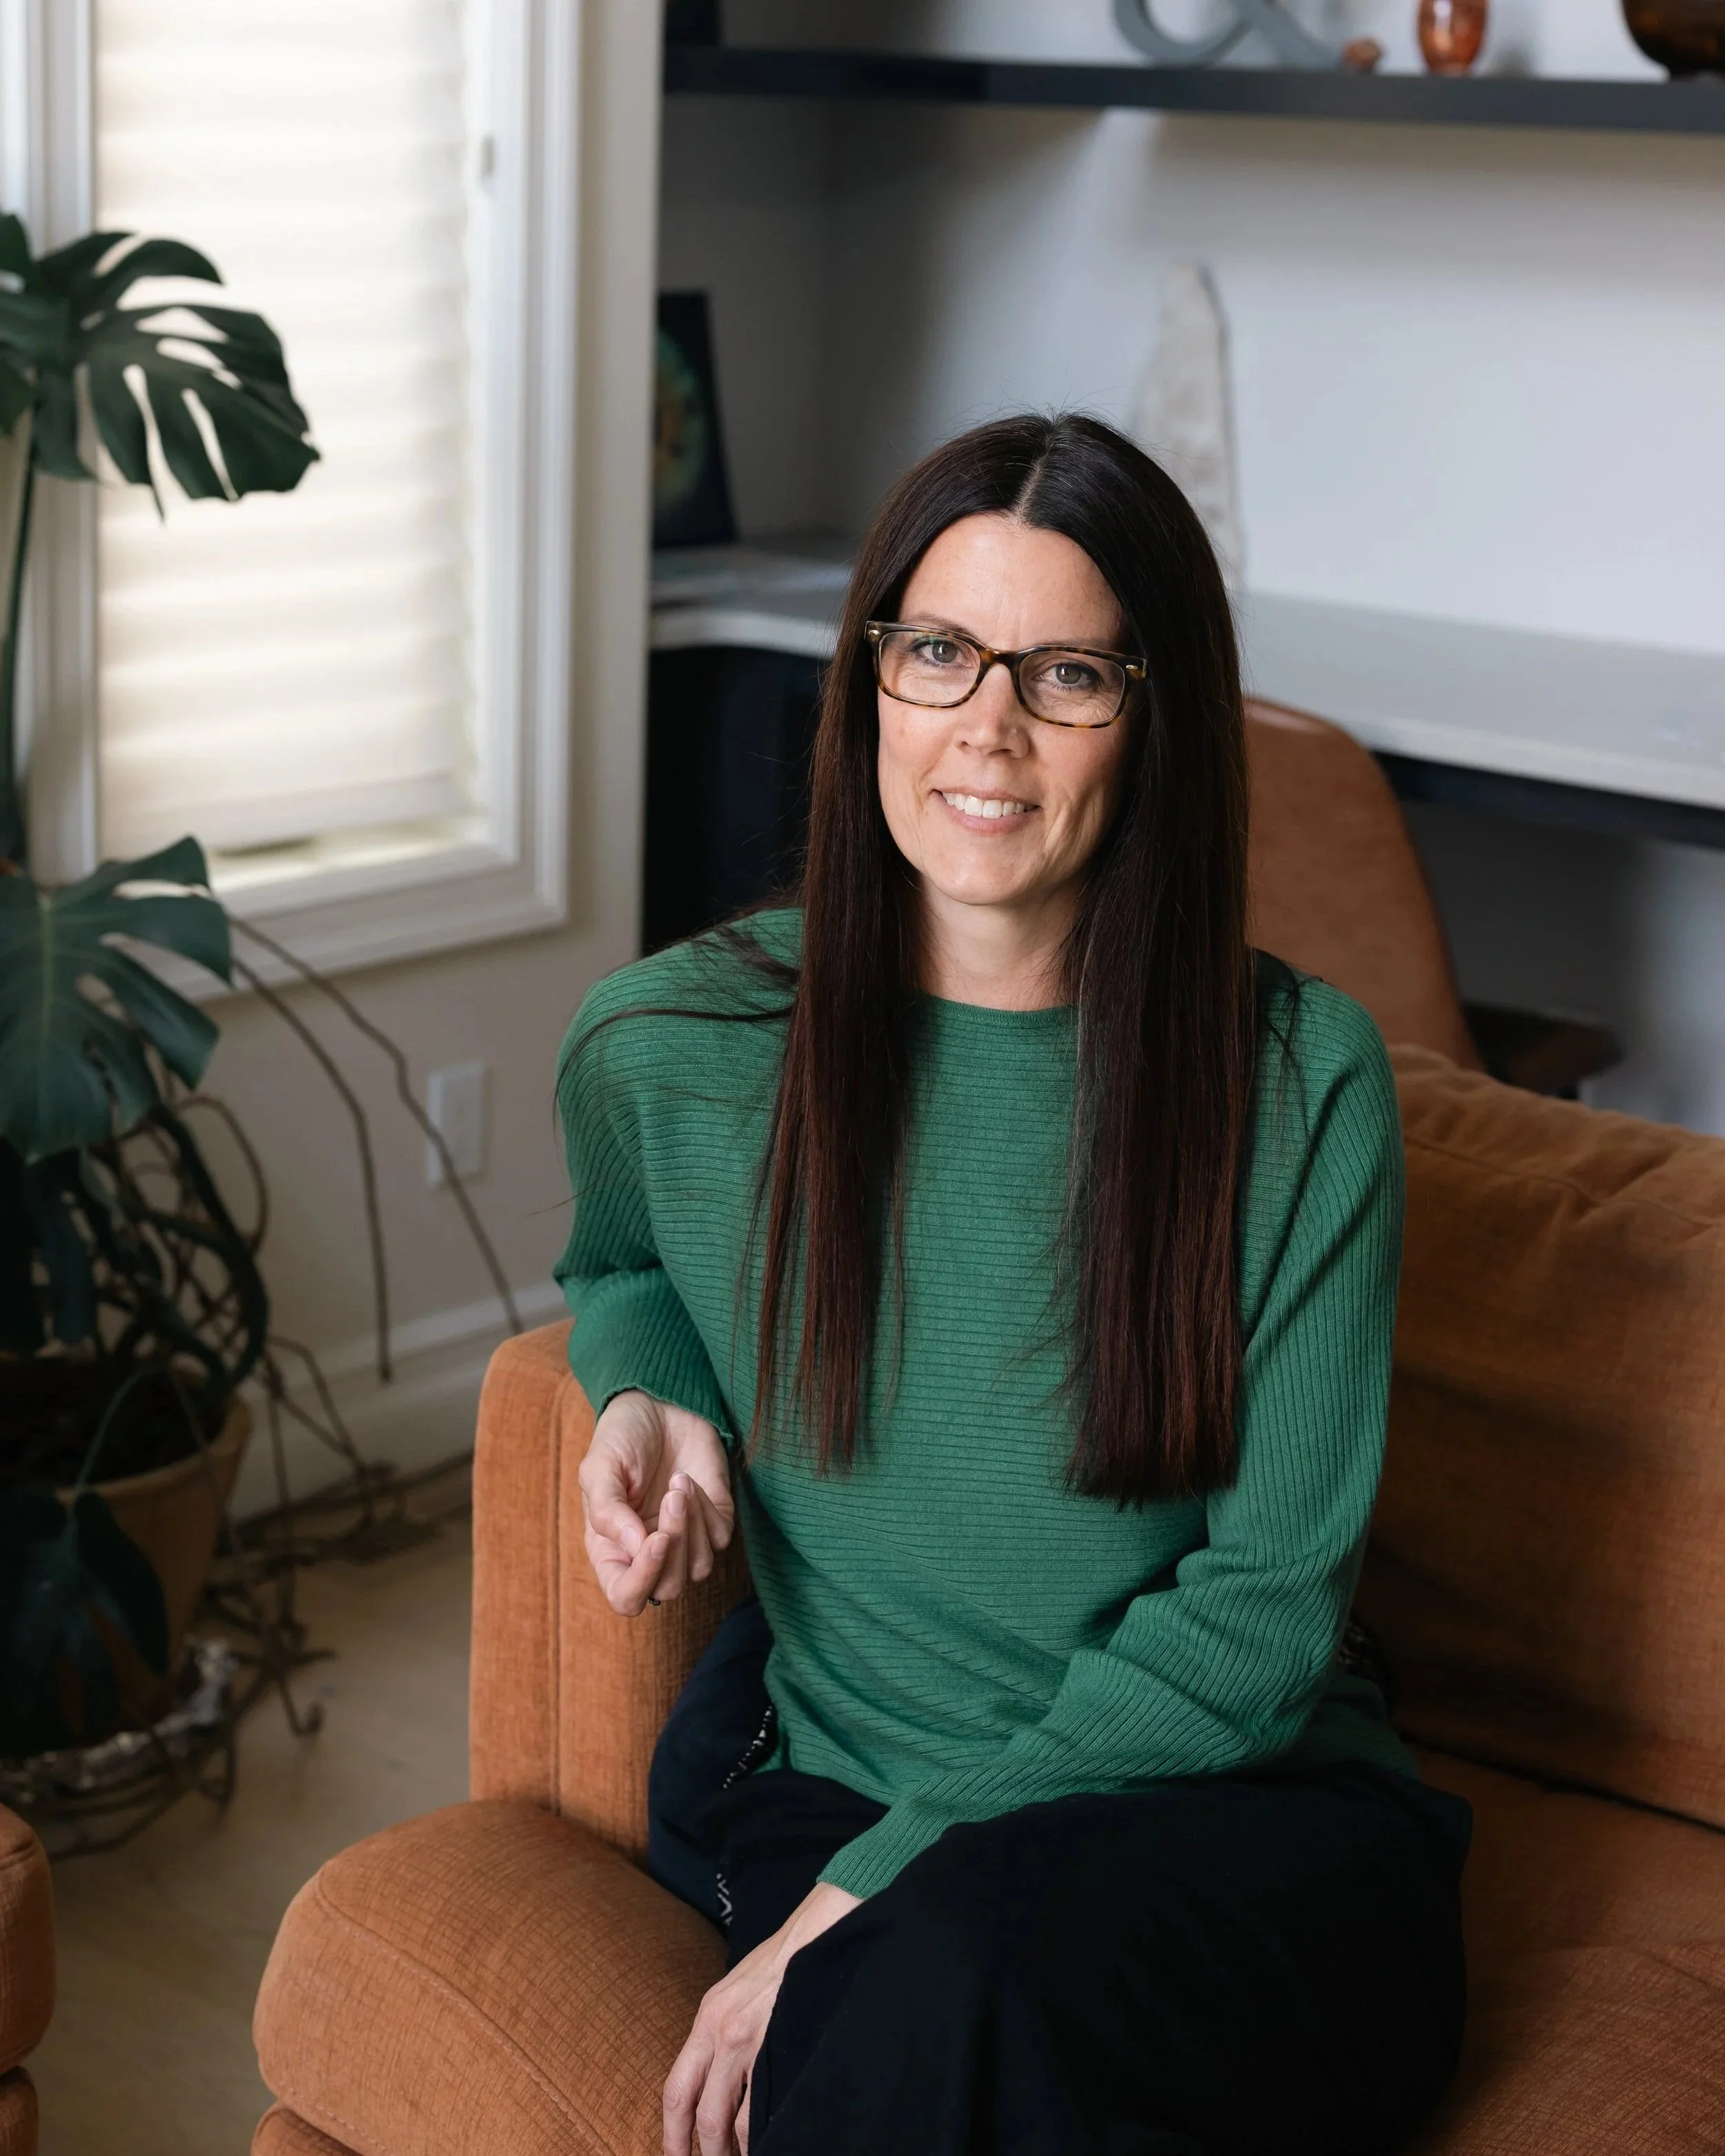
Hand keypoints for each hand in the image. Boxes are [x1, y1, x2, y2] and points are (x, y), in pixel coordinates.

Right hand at [578, 1390, 734, 1615]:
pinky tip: (689, 1480)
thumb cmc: (622, 1438)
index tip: (656, 1539)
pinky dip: (707, 1509)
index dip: (641, 1582)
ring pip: (698, 1568)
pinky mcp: (714, 1521)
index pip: (626, 1597)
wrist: (658, 1404)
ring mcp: (685, 1540)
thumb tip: (636, 1548)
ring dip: (692, 1525)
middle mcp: (648, 1554)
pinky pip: (719, 1538)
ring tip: (678, 1482)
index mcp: (612, 1550)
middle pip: (667, 1589)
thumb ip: (607, 1511)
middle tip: (671, 1496)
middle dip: (675, 1545)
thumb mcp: (599, 1468)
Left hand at [663, 1881, 860, 2155]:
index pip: (677, 2090)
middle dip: (707, 2154)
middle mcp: (721, 2031)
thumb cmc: (783, 1961)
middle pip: (702, 2115)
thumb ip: (721, 2033)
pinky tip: (773, 2135)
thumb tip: (717, 2083)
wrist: (819, 1929)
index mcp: (707, 2017)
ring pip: (733, 2119)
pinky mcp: (779, 2043)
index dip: (673, 2135)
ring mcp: (750, 2039)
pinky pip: (766, 2106)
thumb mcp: (736, 1991)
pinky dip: (766, 2130)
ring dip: (738, 2149)